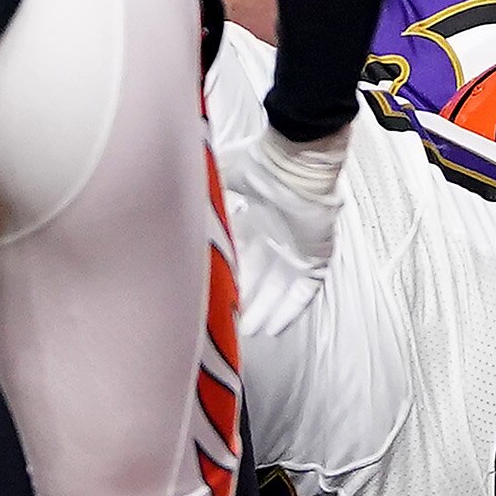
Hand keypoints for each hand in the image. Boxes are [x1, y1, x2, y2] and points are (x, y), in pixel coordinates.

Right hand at [225, 121, 350, 335]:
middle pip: (259, 277)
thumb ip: (206, 193)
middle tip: (229, 325)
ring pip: (279, 289)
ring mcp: (297, 247)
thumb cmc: (260, 166)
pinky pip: (304, 289)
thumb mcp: (223, 178)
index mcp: (255, 218)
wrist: (296, 163)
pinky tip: (275, 327)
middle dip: (245, 301)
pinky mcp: (316, 255)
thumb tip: (179, 203)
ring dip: (264, 310)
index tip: (212, 296)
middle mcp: (275, 236)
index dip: (228, 277)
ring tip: (247, 331)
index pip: (240, 256)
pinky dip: (289, 308)